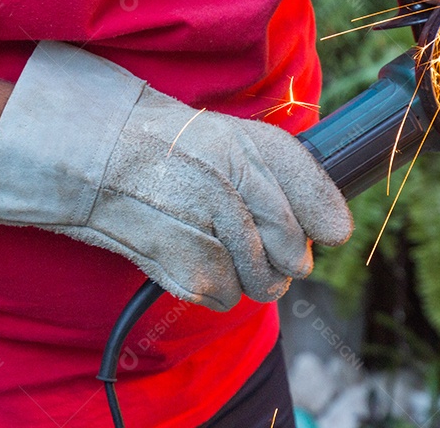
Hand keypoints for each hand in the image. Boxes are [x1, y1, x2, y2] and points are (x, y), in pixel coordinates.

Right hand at [0, 42, 351, 310]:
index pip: (321, 211)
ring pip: (267, 285)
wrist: (101, 158)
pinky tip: (197, 256)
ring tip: (224, 246)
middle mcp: (237, 190)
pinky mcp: (185, 269)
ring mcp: (210, 232)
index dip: (322, 223)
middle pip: (298, 256)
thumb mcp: (242, 140)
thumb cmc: (178, 148)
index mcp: (256, 152)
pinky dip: (217, 287)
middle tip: (257, 238)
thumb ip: (296, 177)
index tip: (320, 228)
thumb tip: (338, 231)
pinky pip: (227, 298)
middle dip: (288, 256)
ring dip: (253, 275)